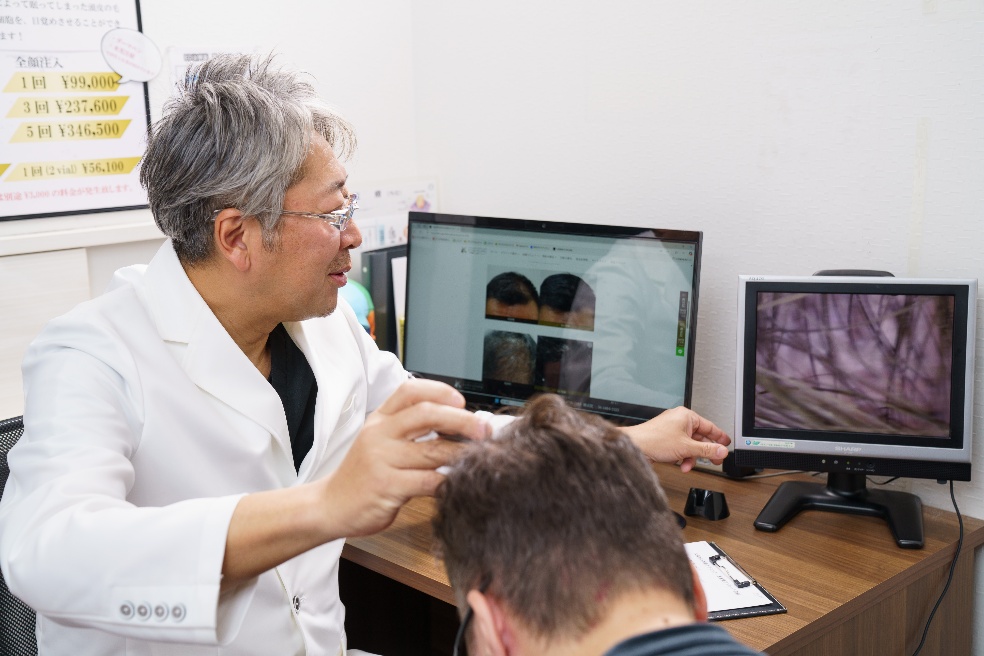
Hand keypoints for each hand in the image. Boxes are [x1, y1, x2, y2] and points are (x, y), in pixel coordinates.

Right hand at [318, 378, 490, 538]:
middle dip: (462, 420)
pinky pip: (428, 481)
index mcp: (379, 419)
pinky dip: (449, 481)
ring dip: (462, 454)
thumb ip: (409, 430)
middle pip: (427, 414)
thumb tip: (457, 423)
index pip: (410, 390)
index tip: (461, 400)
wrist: (331, 505)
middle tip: (484, 430)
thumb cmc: (364, 474)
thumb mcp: (379, 441)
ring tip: (479, 458)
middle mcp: (379, 434)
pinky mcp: (387, 486)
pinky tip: (458, 483)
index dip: (439, 390)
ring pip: (433, 450)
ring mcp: (382, 459)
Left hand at [623, 406, 730, 472]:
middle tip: (715, 459)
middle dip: (705, 451)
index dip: (720, 437)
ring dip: (691, 457)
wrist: (635, 446)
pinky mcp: (666, 439)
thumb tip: (722, 450)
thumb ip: (707, 450)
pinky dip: (682, 457)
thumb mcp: (687, 447)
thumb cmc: (654, 440)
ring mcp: (672, 430)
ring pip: (690, 445)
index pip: (710, 426)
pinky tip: (680, 464)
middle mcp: (679, 421)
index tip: (726, 444)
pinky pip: (681, 448)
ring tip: (689, 465)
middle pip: (700, 437)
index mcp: (686, 416)